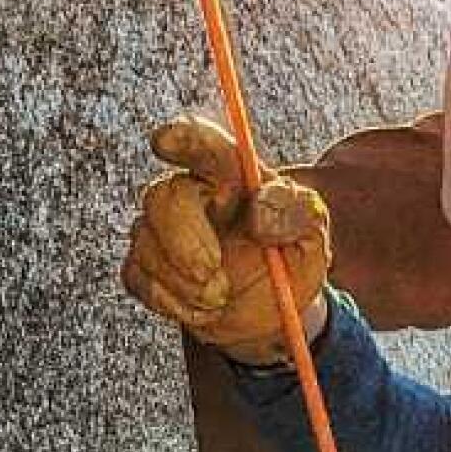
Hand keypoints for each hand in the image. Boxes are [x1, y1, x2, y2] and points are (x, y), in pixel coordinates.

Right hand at [122, 115, 330, 361]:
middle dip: (184, 243)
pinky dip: (172, 301)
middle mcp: (192, 194)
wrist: (274, 312)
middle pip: (162, 197)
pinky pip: (139, 277)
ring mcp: (162, 229)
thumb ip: (297, 210)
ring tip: (221, 298)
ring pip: (146, 243)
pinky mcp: (146, 265)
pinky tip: (203, 308)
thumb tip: (261, 211)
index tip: (165, 142)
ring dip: (184, 283)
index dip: (181, 139)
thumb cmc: (290, 258)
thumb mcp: (312, 229)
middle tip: (212, 277)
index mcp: (231, 173)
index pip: (202, 144)